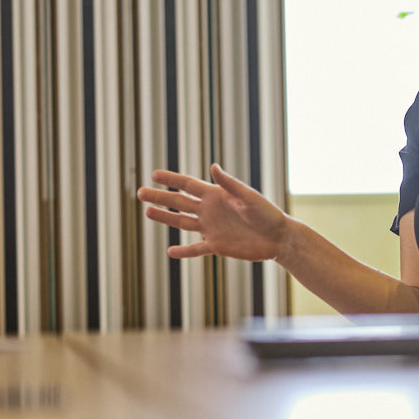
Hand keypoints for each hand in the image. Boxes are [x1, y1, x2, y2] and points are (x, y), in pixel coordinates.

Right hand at [136, 164, 288, 261]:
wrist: (278, 238)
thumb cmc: (267, 214)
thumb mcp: (249, 197)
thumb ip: (230, 184)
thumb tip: (213, 166)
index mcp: (217, 195)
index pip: (188, 185)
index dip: (171, 179)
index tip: (154, 174)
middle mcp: (210, 210)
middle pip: (179, 202)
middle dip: (160, 197)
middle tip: (140, 193)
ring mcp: (212, 228)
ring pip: (182, 222)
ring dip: (165, 218)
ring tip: (147, 212)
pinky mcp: (217, 246)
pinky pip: (196, 249)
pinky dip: (184, 251)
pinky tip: (171, 251)